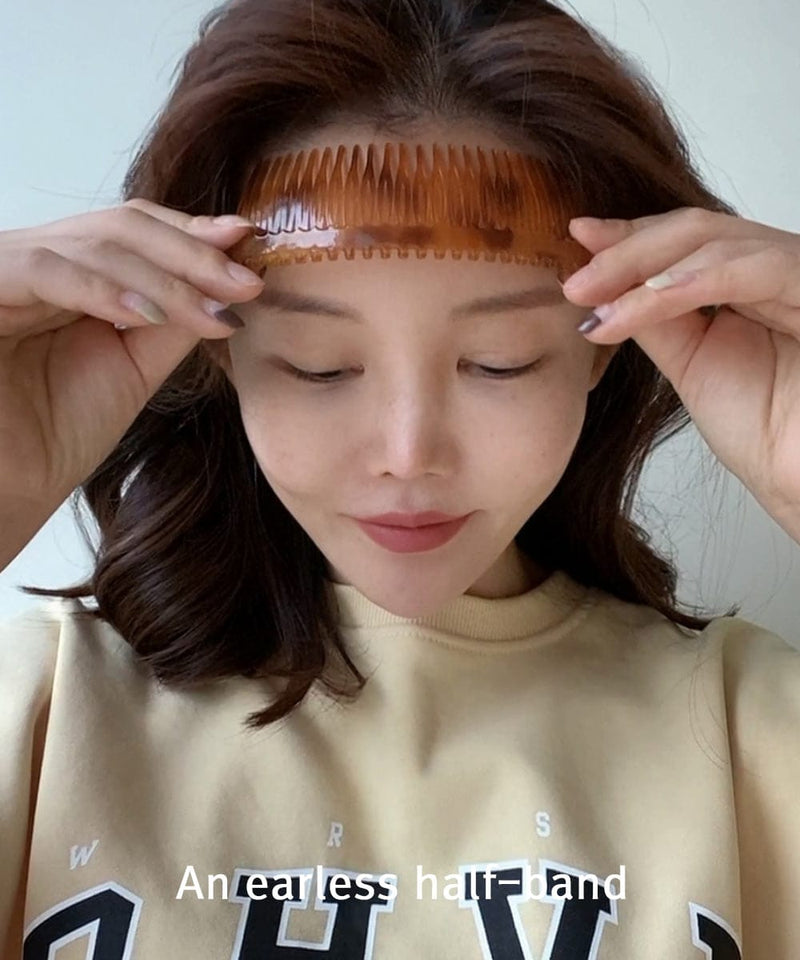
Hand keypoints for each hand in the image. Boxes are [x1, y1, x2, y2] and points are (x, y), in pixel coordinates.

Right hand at [0, 199, 263, 522]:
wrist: (11, 483)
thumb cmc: (64, 430)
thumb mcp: (137, 364)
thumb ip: (175, 319)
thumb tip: (228, 281)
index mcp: (74, 269)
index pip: (137, 228)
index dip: (193, 233)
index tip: (248, 244)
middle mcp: (38, 257)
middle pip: (121, 226)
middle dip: (192, 254)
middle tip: (245, 282)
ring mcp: (6, 268)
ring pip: (93, 244)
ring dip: (164, 278)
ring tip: (213, 310)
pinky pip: (44, 271)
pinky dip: (104, 290)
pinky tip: (150, 316)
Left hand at [561, 207, 799, 540]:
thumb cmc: (765, 432)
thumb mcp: (691, 363)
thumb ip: (656, 319)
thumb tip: (604, 287)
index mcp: (750, 282)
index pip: (686, 239)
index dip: (630, 237)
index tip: (577, 238)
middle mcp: (778, 267)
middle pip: (697, 229)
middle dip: (627, 252)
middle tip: (574, 281)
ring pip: (716, 241)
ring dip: (643, 268)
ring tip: (592, 298)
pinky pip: (751, 269)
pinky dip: (688, 283)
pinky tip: (639, 305)